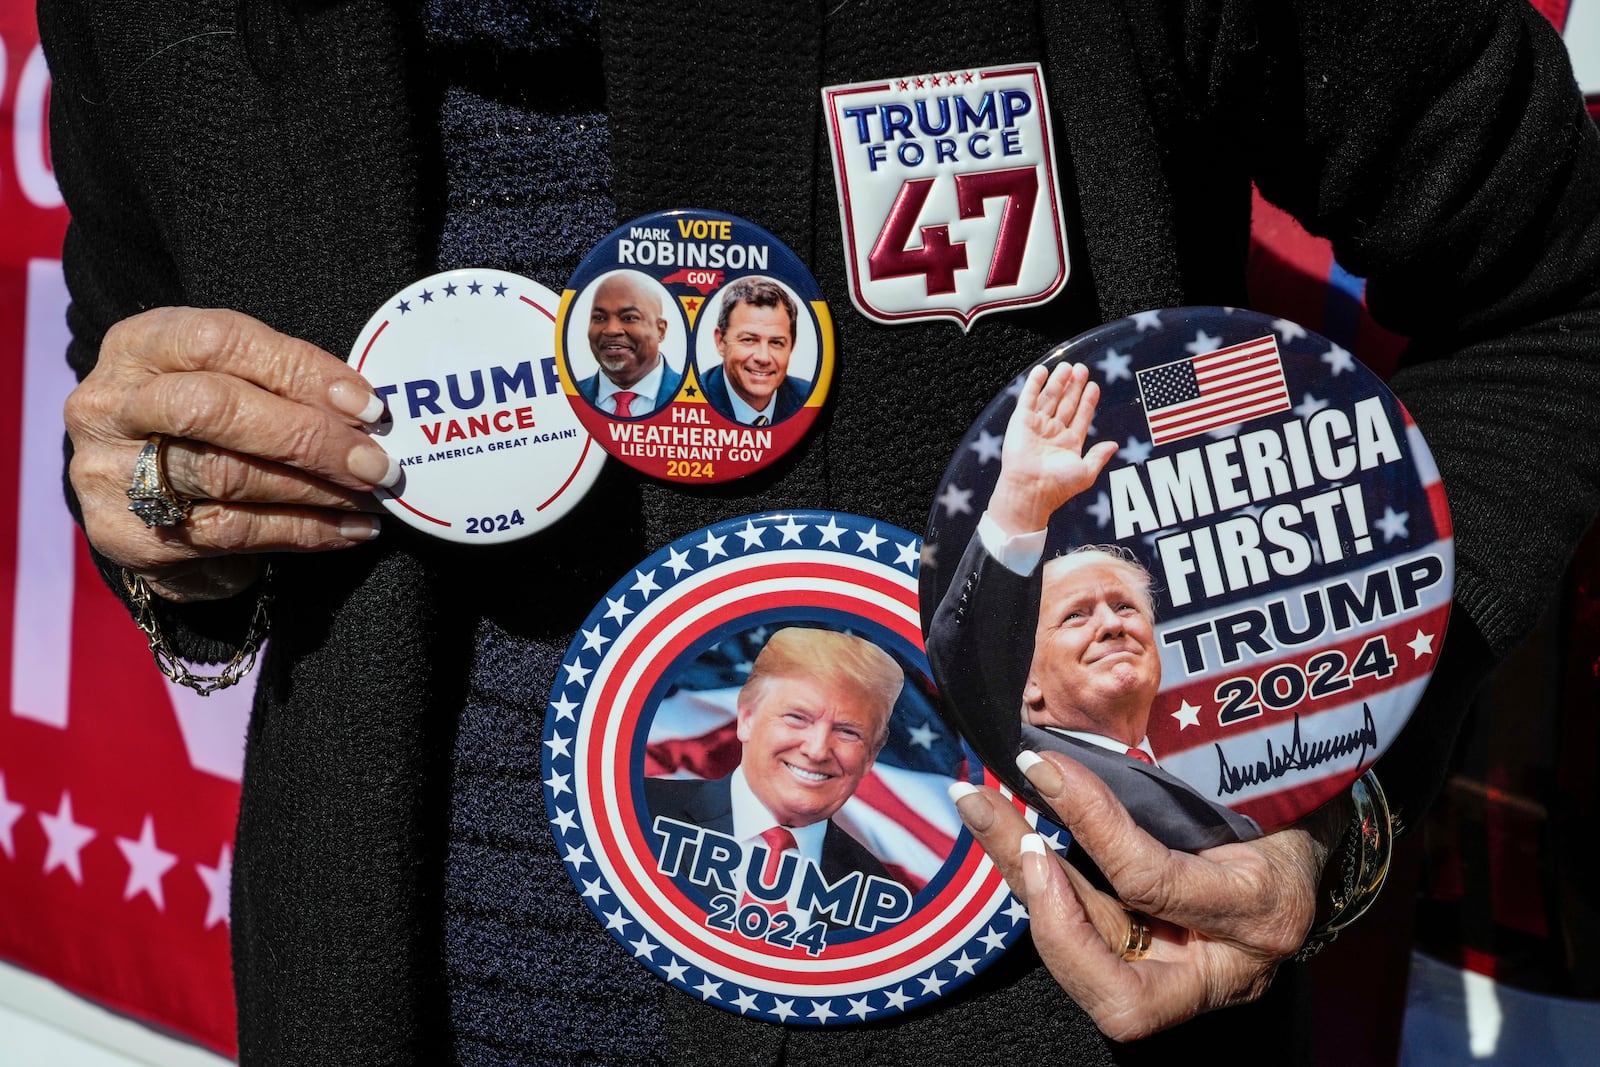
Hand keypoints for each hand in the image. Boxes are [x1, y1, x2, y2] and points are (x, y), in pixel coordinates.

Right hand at [65, 307, 397, 601]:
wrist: (149, 508)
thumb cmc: (211, 428)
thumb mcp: (233, 384)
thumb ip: (282, 383)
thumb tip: (365, 410)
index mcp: (139, 346)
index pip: (219, 341)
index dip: (300, 370)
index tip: (368, 406)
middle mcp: (110, 404)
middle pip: (215, 409)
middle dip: (310, 437)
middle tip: (376, 462)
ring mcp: (109, 473)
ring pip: (227, 476)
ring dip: (318, 489)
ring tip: (374, 494)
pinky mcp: (130, 537)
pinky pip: (234, 533)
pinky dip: (307, 531)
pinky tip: (354, 529)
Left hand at [950, 750, 1342, 1040]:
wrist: (1323, 840)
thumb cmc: (1289, 797)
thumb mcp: (1257, 779)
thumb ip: (1184, 770)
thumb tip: (1089, 723)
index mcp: (1260, 908)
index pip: (1154, 883)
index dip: (1091, 825)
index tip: (1044, 765)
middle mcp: (1227, 967)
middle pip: (1115, 982)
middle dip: (1043, 911)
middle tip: (994, 819)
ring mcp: (1191, 981)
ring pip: (1089, 969)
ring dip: (1025, 887)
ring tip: (981, 810)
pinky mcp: (1159, 973)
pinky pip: (1087, 945)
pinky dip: (1042, 891)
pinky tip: (1010, 837)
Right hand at [989, 362, 1118, 536]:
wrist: (1030, 490)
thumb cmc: (1058, 486)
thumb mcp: (1086, 472)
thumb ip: (1099, 457)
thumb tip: (1114, 445)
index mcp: (1069, 443)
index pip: (1081, 416)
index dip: (1088, 400)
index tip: (1094, 386)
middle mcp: (1053, 432)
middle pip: (1066, 403)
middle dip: (1074, 386)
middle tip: (1082, 369)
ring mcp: (1037, 425)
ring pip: (1049, 397)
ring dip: (1058, 381)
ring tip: (1067, 366)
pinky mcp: (1021, 421)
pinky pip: (1028, 398)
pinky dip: (1034, 384)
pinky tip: (1042, 370)